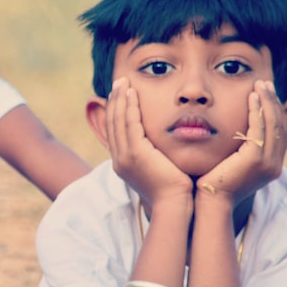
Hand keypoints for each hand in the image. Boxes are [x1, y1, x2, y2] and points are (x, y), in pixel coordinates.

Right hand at [107, 78, 193, 206]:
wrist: (174, 204)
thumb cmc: (172, 190)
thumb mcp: (157, 168)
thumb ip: (153, 155)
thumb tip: (158, 146)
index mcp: (122, 163)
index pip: (115, 131)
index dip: (115, 110)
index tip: (119, 94)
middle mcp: (119, 159)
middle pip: (112, 123)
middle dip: (114, 100)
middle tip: (118, 82)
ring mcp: (125, 156)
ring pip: (118, 121)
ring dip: (120, 99)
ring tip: (123, 82)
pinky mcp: (135, 153)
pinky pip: (129, 124)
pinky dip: (129, 107)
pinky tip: (132, 94)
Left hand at [196, 80, 286, 205]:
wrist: (212, 200)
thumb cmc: (217, 180)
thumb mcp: (235, 161)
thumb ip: (242, 146)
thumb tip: (238, 130)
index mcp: (273, 165)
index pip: (280, 131)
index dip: (275, 110)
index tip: (267, 93)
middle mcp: (275, 164)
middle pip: (280, 124)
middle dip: (273, 101)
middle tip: (265, 83)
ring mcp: (268, 162)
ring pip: (272, 124)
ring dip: (267, 102)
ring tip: (260, 85)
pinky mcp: (256, 159)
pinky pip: (259, 128)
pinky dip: (256, 110)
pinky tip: (251, 97)